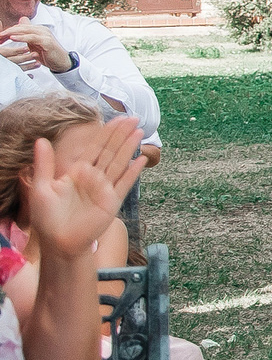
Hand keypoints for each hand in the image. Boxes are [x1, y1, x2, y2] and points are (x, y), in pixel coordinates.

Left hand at [0, 21, 64, 73]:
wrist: (61, 62)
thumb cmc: (48, 54)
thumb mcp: (35, 44)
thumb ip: (27, 36)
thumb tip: (21, 28)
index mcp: (38, 29)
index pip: (21, 27)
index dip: (9, 30)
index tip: (0, 35)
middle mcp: (42, 30)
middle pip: (22, 27)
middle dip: (8, 30)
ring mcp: (45, 35)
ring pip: (26, 30)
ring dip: (12, 32)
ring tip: (2, 35)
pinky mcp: (46, 41)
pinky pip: (32, 37)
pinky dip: (21, 37)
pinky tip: (13, 38)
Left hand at [25, 117, 141, 259]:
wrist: (59, 242)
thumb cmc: (48, 217)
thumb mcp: (41, 188)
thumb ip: (44, 164)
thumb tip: (41, 139)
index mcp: (77, 171)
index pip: (95, 147)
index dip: (106, 132)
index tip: (118, 118)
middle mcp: (93, 177)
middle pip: (110, 150)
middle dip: (122, 134)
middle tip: (134, 118)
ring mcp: (105, 188)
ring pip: (119, 162)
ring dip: (129, 147)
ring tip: (139, 132)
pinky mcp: (112, 201)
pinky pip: (125, 183)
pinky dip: (133, 172)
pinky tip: (141, 160)